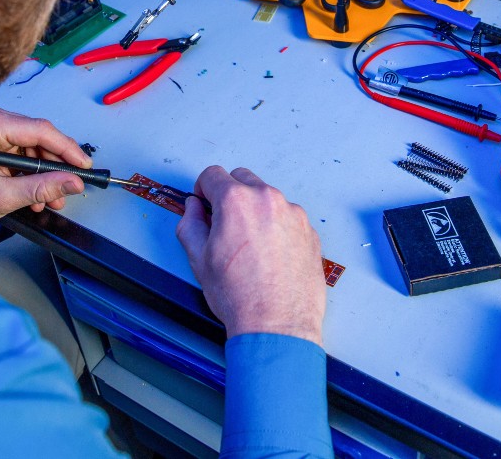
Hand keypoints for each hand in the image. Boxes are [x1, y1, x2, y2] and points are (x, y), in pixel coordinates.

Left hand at [0, 105, 89, 230]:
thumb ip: (40, 188)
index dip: (67, 149)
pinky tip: (38, 192)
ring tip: (52, 197)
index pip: (40, 130)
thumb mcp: (1, 197)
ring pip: (36, 146)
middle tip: (70, 186)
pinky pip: (26, 151)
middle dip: (56, 166)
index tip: (83, 165)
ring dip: (46, 173)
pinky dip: (34, 172)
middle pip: (41, 137)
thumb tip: (71, 182)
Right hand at [176, 166, 324, 344]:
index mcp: (236, 201)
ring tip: (249, 245)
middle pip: (242, 179)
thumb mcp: (198, 259)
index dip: (202, 189)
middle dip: (229, 194)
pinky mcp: (309, 230)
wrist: (277, 325)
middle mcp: (267, 200)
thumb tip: (193, 209)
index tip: (204, 202)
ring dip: (255, 210)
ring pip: (267, 197)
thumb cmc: (241, 297)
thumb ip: (190, 223)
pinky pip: (287, 216)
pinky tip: (269, 253)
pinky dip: (276, 226)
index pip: (212, 175)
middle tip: (224, 223)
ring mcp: (293, 213)